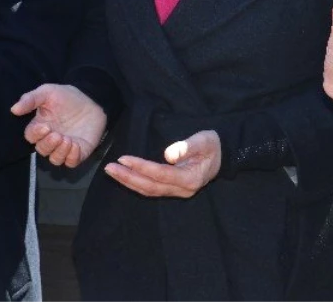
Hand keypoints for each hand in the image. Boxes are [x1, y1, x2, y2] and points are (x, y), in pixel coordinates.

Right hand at [11, 84, 106, 167]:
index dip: (36, 135)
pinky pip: (71, 162)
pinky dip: (72, 157)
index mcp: (40, 126)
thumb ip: (30, 99)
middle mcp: (50, 139)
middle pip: (42, 150)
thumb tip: (13, 109)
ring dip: (59, 152)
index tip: (45, 127)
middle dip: (48, 144)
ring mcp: (64, 146)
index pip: (31, 136)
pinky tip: (76, 146)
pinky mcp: (79, 151)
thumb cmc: (66, 96)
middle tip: (57, 134)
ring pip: (55, 159)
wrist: (91, 98)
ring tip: (68, 140)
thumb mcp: (47, 92)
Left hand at [104, 130, 220, 198]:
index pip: (160, 174)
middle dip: (128, 178)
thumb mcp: (204, 140)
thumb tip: (168, 154)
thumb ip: (187, 147)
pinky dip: (136, 184)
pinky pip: (152, 189)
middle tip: (109, 168)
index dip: (141, 167)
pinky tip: (125, 177)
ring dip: (129, 182)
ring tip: (112, 172)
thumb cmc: (213, 145)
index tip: (124, 158)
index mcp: (189, 178)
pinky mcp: (173, 189)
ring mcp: (178, 191)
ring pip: (149, 190)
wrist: (223, 155)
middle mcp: (182, 189)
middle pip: (150, 187)